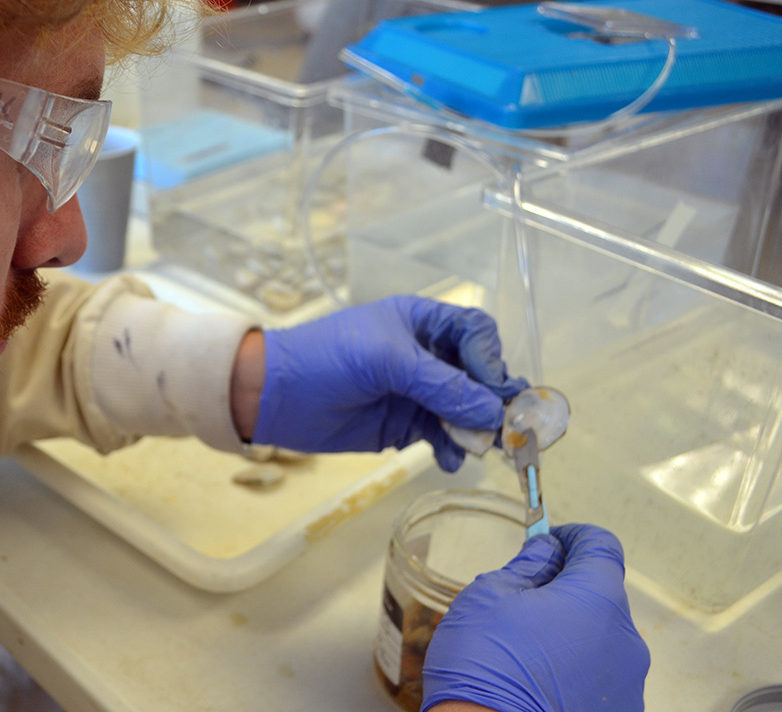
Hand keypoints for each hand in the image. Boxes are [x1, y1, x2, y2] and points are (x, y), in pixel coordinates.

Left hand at [250, 296, 525, 470]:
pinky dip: (453, 448)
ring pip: (466, 410)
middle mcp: (425, 355)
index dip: (489, 357)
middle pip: (479, 375)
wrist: (276, 397)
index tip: (492, 386)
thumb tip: (493, 411)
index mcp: (421, 322)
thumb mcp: (386, 361)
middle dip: (492, 399)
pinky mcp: (405, 425)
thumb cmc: (326, 359)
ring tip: (476, 447)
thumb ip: (441, 385)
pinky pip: (443, 436)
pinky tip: (451, 458)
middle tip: (505, 427)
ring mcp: (417, 392)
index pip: (476, 332)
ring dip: (476, 429)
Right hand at [422, 524, 650, 711]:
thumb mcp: (489, 597)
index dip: (573, 537)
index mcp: (597, 599)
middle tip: (520, 601)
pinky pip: (598, 678)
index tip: (549, 541)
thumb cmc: (484, 668)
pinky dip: (573, 672)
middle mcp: (625, 640)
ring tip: (523, 651)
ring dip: (570, 633)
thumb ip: (526, 567)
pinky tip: (536, 683)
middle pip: (601, 595)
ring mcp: (627, 683)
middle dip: (566, 590)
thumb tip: (546, 551)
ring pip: (600, 639)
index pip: (601, 545)